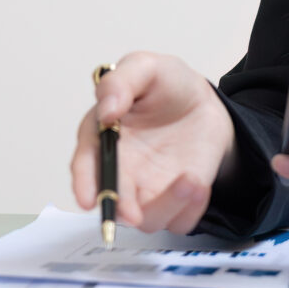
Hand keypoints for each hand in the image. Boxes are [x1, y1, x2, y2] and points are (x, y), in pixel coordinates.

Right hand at [68, 52, 237, 234]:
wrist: (204, 102)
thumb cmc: (167, 85)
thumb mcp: (146, 67)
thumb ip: (120, 82)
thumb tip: (106, 111)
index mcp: (104, 137)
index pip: (86, 165)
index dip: (84, 183)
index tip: (87, 198)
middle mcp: (122, 169)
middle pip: (113, 200)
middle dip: (120, 209)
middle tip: (133, 212)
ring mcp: (148, 190)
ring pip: (148, 218)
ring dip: (167, 205)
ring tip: (190, 180)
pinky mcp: (176, 201)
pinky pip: (180, 220)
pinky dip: (190, 208)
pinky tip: (199, 183)